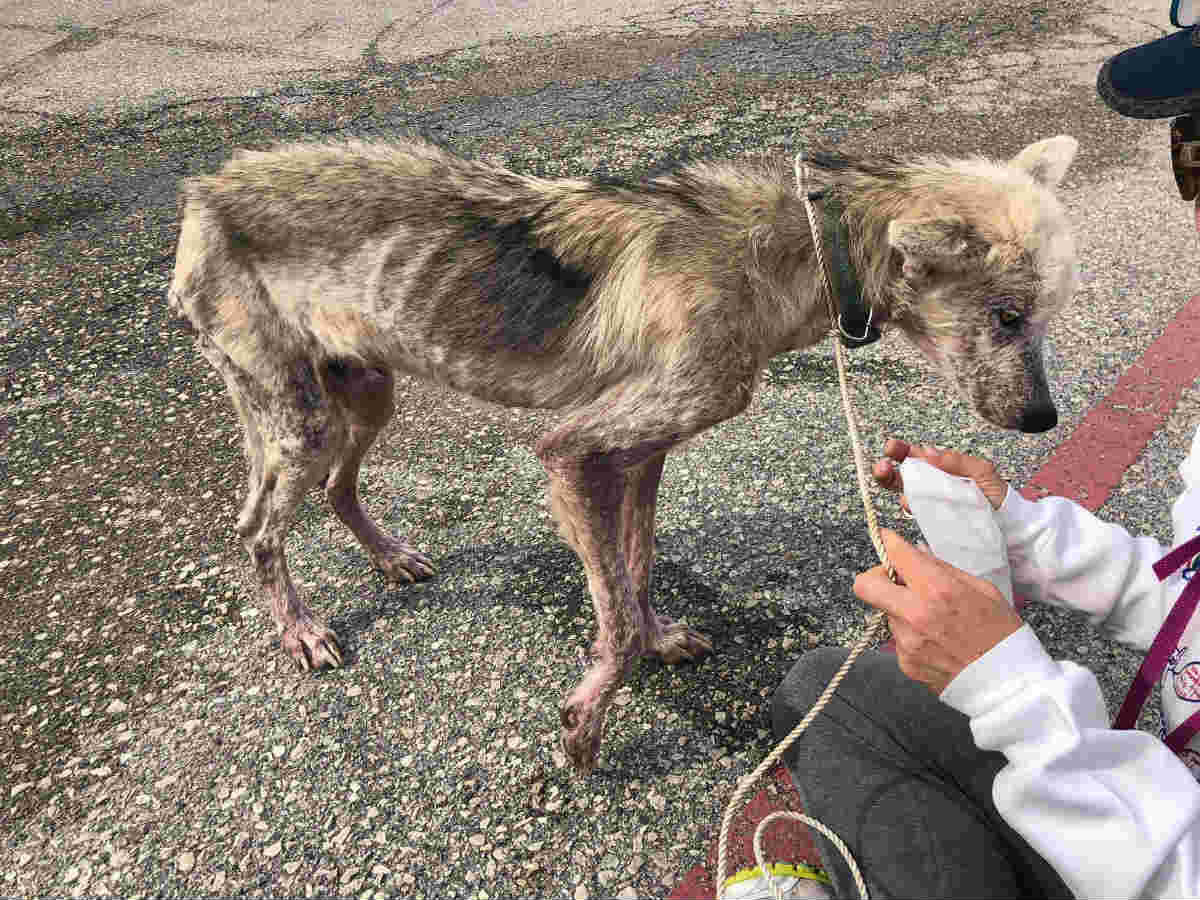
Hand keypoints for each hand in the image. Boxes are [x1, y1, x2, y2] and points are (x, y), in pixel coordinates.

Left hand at [855, 529, 1022, 693]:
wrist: (1008, 686)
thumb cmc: (1002, 634)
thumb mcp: (983, 590)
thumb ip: (944, 569)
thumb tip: (917, 552)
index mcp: (939, 590)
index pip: (896, 555)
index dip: (889, 543)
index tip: (887, 539)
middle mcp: (916, 615)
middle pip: (865, 585)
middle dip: (877, 576)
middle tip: (897, 580)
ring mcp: (906, 642)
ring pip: (885, 611)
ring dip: (900, 608)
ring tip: (932, 619)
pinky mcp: (905, 663)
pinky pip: (897, 637)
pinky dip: (910, 633)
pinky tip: (936, 640)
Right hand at [872, 438, 1009, 512]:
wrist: (1010, 526)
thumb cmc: (998, 496)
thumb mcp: (982, 470)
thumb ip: (956, 460)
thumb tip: (928, 453)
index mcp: (940, 467)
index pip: (915, 456)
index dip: (900, 451)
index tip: (891, 448)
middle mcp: (930, 484)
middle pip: (900, 475)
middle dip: (886, 469)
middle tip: (882, 466)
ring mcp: (929, 503)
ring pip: (902, 492)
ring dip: (892, 485)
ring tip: (894, 483)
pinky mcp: (931, 521)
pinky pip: (914, 513)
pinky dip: (908, 506)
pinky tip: (909, 503)